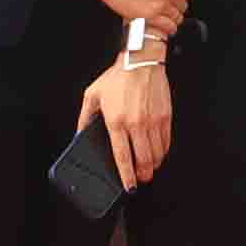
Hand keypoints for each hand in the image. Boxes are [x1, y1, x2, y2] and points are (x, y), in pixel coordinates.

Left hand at [78, 50, 174, 190]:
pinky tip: (158, 153)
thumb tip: (79, 133)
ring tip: (149, 169)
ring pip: (156, 154)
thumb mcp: (93, 94)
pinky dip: (163, 151)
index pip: (122, 156)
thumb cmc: (118, 76)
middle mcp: (136, 123)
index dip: (126, 175)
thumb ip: (85, 117)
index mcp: (116, 121)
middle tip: (141, 180)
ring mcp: (152, 121)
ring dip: (153, 165)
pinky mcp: (165, 116)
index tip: (129, 185)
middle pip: (142, 160)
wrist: (141, 60)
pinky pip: (166, 141)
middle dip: (142, 175)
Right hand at [89, 0, 196, 35]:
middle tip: (167, 7)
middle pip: (182, 5)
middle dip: (176, 7)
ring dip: (172, 18)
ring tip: (164, 18)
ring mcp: (160, 4)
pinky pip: (167, 27)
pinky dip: (167, 28)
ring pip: (177, 17)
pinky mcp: (150, 16)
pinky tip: (163, 26)